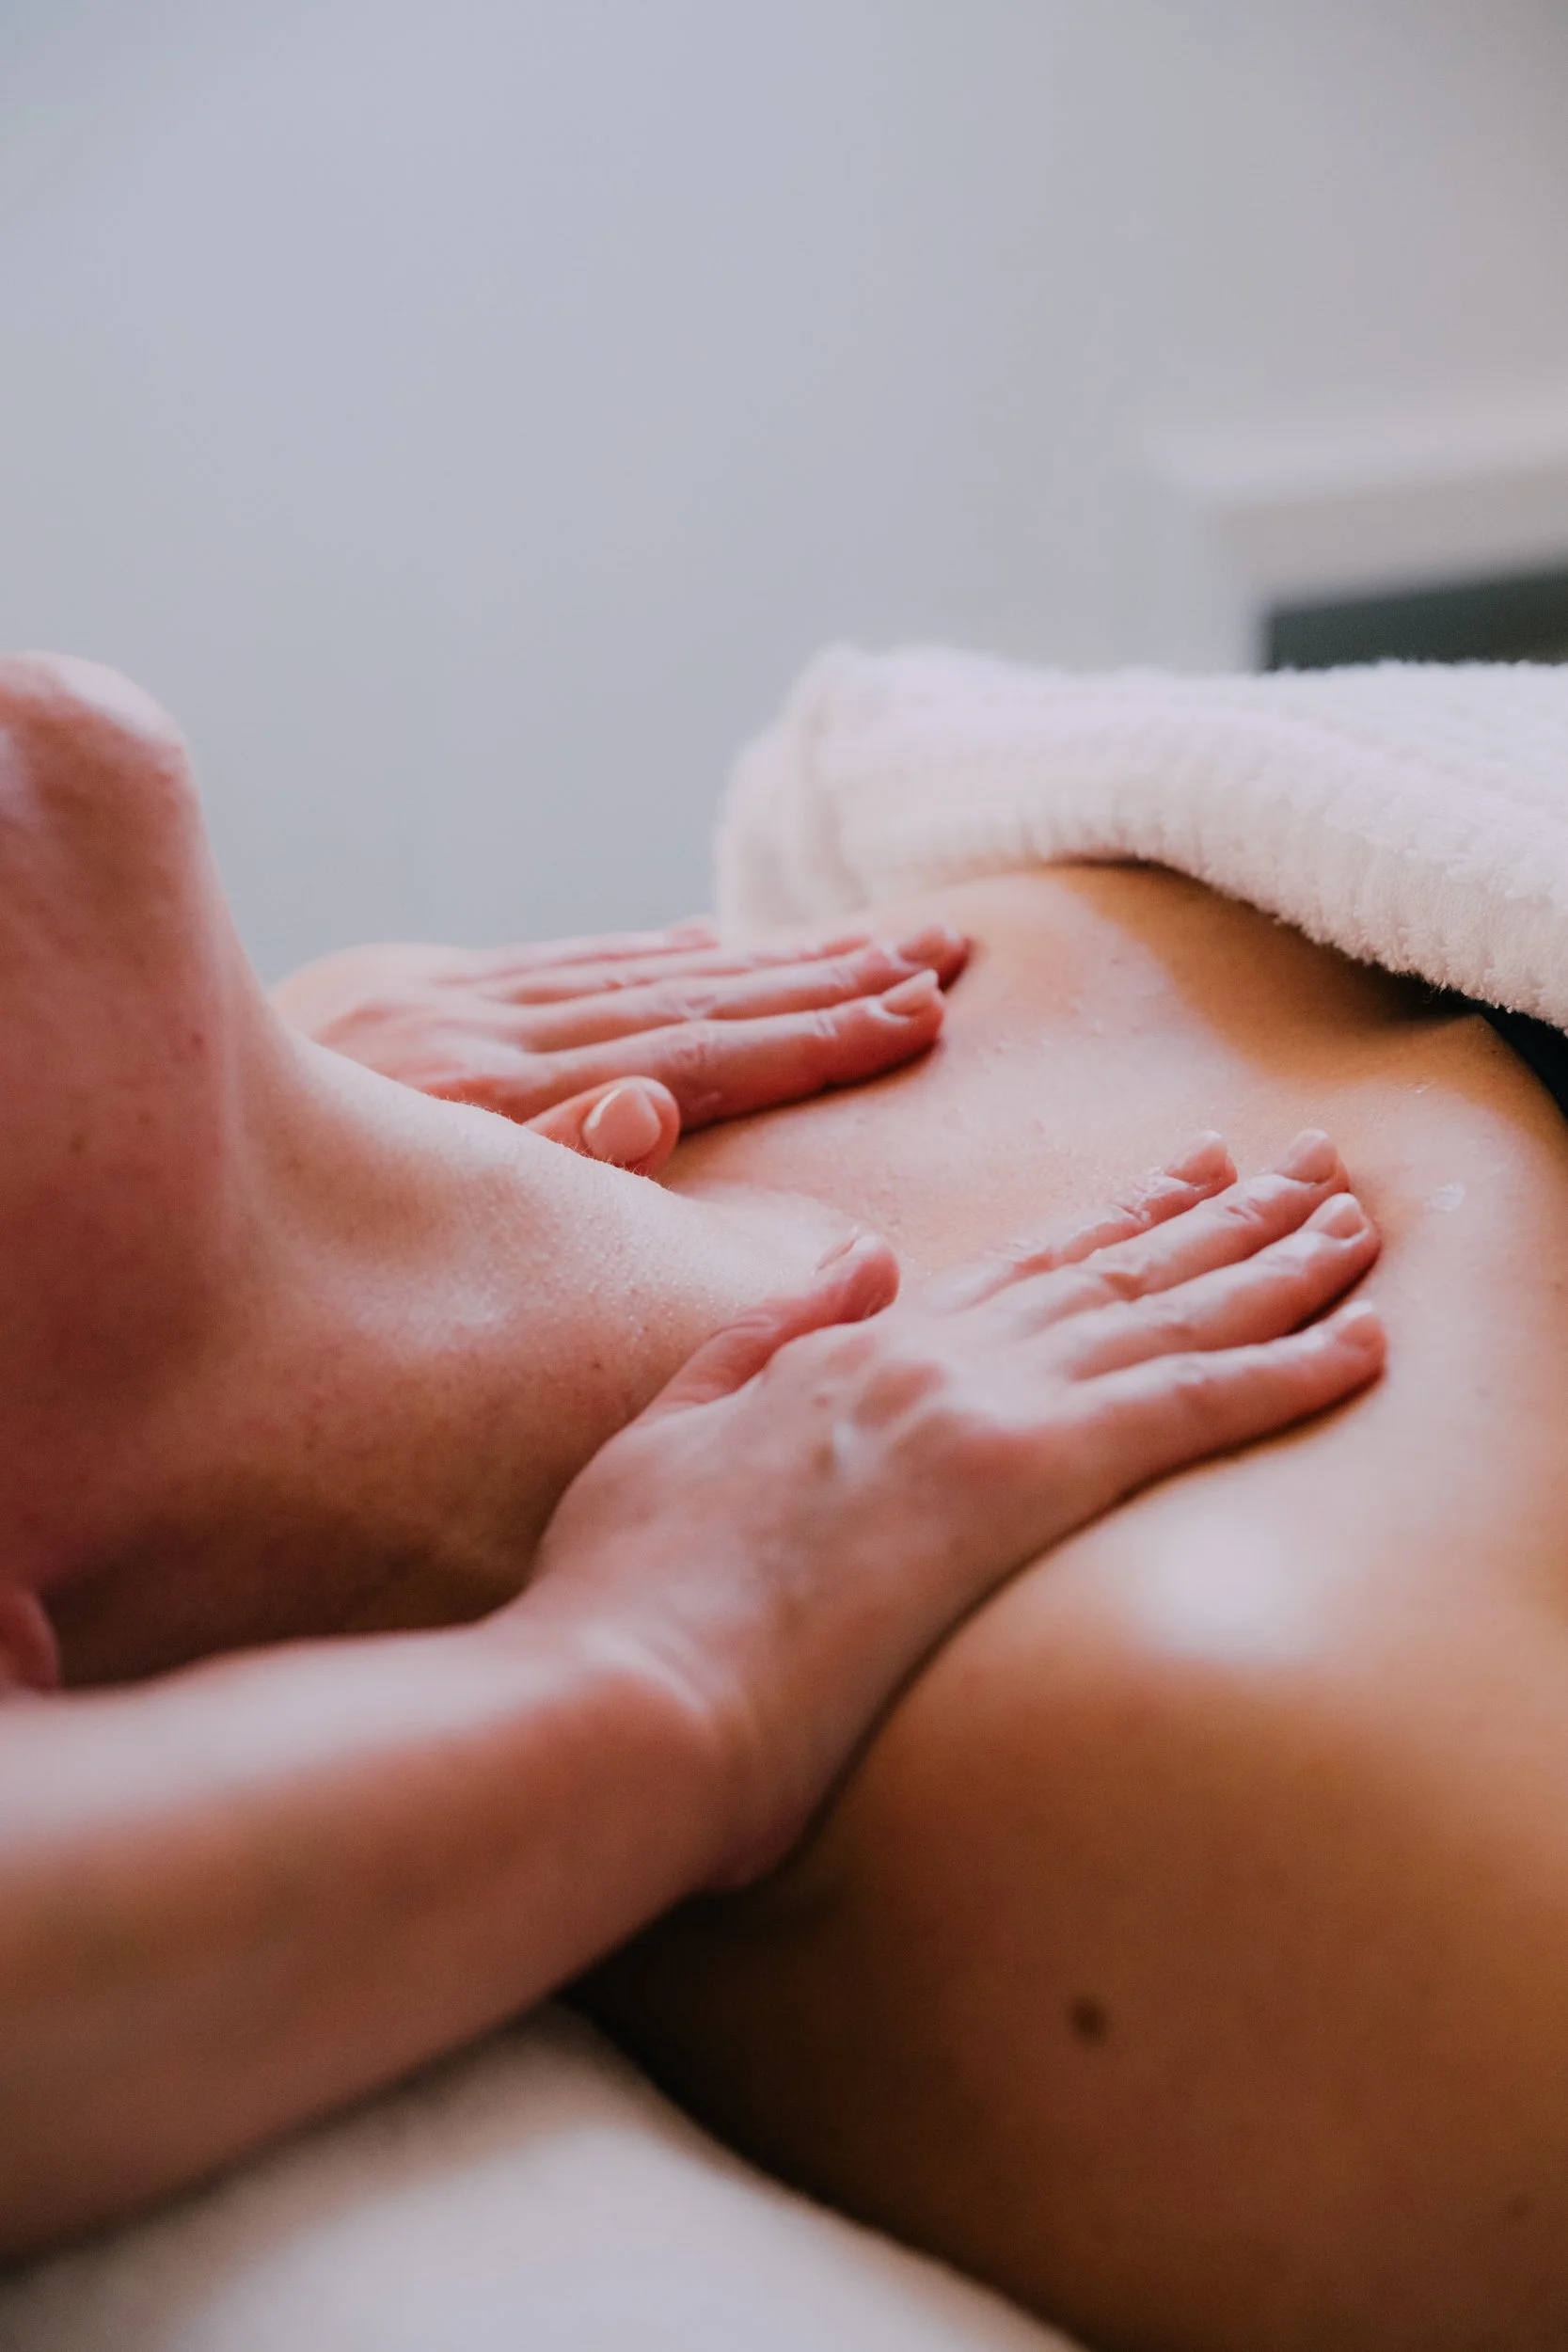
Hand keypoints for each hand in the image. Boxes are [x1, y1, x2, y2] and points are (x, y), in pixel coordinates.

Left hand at [272, 919, 968, 1174]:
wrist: (120, 1149)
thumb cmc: (268, 1238)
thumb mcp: (395, 1224)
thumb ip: (528, 1167)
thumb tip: (649, 1105)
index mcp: (487, 1097)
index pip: (692, 1053)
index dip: (812, 1034)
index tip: (920, 1013)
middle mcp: (474, 1034)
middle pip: (684, 997)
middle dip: (823, 978)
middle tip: (944, 954)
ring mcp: (438, 1008)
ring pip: (633, 971)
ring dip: (759, 959)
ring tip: (871, 946)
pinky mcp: (400, 998)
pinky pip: (555, 965)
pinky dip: (641, 955)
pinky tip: (703, 943)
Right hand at [524, 1131, 1384, 1886]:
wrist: (620, 1689)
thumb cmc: (627, 1596)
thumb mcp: (670, 1430)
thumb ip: (768, 1333)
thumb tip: (857, 1263)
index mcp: (852, 1351)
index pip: (1021, 1271)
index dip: (1118, 1222)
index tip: (1192, 1180)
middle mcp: (930, 1358)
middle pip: (1113, 1273)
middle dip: (1225, 1217)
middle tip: (1314, 1167)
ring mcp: (976, 1409)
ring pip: (1166, 1315)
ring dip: (1278, 1265)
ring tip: (1359, 1222)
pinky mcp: (1015, 1480)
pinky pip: (1186, 1406)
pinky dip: (1285, 1368)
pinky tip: (1362, 1341)